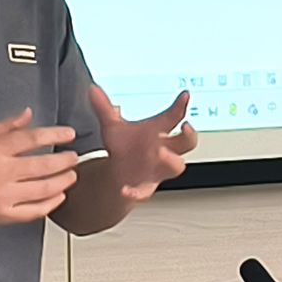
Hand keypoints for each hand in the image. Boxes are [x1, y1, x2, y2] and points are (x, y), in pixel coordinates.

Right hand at [0, 109, 79, 224]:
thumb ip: (5, 126)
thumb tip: (29, 114)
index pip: (32, 139)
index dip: (55, 134)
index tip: (69, 133)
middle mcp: (0, 174)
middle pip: (43, 166)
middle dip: (65, 160)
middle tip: (74, 157)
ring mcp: (2, 197)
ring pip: (43, 190)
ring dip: (63, 182)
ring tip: (71, 175)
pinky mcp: (1, 216)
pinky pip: (33, 211)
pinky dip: (50, 204)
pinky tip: (59, 196)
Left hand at [90, 86, 199, 202]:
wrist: (118, 174)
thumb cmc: (124, 147)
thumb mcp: (113, 126)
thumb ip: (104, 108)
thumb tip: (93, 89)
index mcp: (158, 132)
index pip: (174, 116)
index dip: (180, 105)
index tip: (184, 95)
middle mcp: (164, 150)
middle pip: (187, 142)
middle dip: (188, 135)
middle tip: (185, 127)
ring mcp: (158, 169)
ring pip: (175, 166)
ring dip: (170, 160)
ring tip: (159, 153)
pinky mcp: (145, 187)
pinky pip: (145, 191)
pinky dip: (136, 192)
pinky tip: (126, 190)